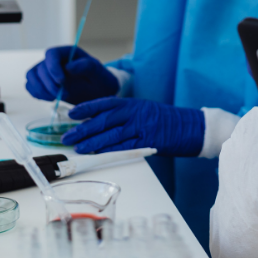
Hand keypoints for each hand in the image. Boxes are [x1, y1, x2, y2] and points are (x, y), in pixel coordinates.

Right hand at [24, 46, 119, 103]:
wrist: (98, 92)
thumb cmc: (99, 79)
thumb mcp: (98, 72)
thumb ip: (87, 66)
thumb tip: (69, 67)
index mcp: (68, 52)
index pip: (52, 54)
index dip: (53, 67)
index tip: (61, 81)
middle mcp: (54, 60)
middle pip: (40, 68)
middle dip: (50, 84)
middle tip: (64, 95)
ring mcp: (46, 71)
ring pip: (32, 77)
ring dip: (41, 90)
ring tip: (56, 97)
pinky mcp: (42, 83)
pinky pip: (30, 86)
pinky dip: (37, 94)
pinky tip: (50, 98)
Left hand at [61, 98, 204, 156]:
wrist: (190, 126)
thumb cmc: (165, 120)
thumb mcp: (143, 110)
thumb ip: (124, 115)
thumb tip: (98, 124)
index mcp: (132, 103)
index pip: (104, 103)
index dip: (86, 108)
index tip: (71, 114)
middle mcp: (135, 113)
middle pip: (103, 120)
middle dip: (83, 129)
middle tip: (67, 136)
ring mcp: (141, 127)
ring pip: (111, 134)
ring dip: (92, 142)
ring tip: (78, 147)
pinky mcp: (147, 141)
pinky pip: (124, 147)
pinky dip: (109, 150)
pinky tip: (98, 153)